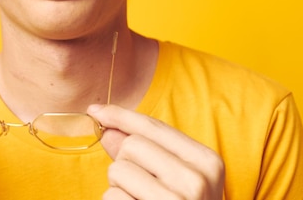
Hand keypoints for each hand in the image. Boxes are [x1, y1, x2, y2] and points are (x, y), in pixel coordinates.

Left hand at [88, 104, 224, 199]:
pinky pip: (111, 198)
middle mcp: (196, 181)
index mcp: (207, 162)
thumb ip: (146, 150)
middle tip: (142, 188)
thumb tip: (109, 128)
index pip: (154, 126)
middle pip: (132, 146)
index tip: (95, 111)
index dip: (120, 115)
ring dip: (119, 188)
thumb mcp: (177, 178)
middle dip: (125, 163)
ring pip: (118, 171)